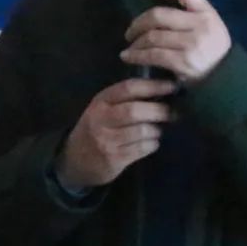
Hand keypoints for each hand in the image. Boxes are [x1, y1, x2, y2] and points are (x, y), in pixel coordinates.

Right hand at [55, 78, 175, 188]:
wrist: (74, 160)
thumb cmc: (96, 127)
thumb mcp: (103, 108)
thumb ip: (125, 98)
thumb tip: (161, 89)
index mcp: (101, 101)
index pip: (129, 88)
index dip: (153, 86)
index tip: (172, 86)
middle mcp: (101, 118)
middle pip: (135, 110)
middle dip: (158, 111)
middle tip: (171, 112)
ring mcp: (106, 140)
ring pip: (141, 131)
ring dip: (156, 130)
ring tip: (159, 129)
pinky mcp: (114, 159)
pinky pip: (142, 148)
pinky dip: (152, 144)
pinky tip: (152, 142)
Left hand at [120, 0, 231, 83]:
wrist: (225, 78)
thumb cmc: (212, 48)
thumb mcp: (208, 24)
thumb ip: (188, 13)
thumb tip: (155, 6)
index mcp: (206, 11)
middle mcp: (200, 24)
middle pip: (159, 16)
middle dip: (138, 23)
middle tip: (130, 31)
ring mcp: (192, 44)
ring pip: (153, 36)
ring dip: (136, 41)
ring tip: (130, 46)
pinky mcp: (183, 62)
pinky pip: (153, 55)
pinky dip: (137, 55)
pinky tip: (129, 57)